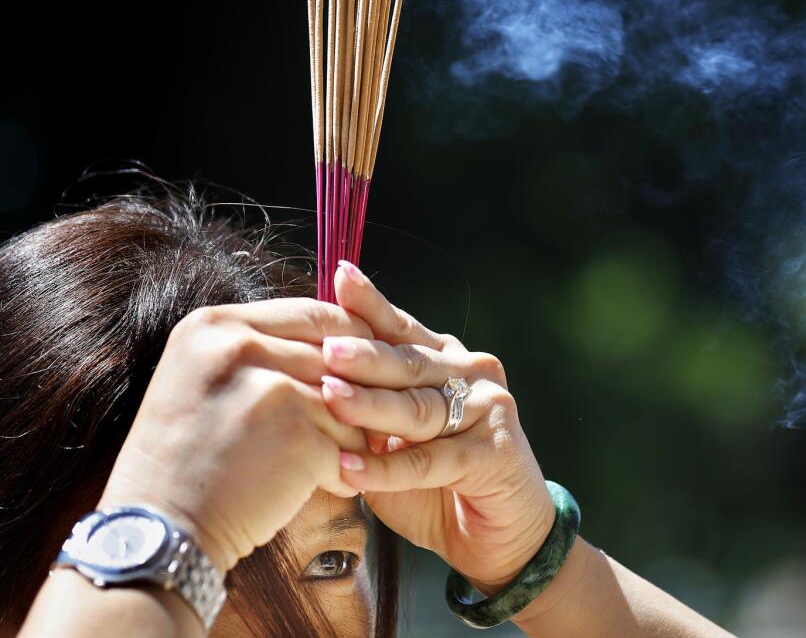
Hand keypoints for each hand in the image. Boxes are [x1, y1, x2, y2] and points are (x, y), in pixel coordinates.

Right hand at [98, 298, 373, 573]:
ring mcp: (270, 389)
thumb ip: (260, 347)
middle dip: (359, 390)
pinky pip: (349, 443)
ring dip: (352, 435)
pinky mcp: (295, 435)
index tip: (365, 364)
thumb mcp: (203, 376)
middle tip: (368, 416)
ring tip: (337, 457)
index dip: (350, 338)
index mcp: (215, 325)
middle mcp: (240, 347)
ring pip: (350, 400)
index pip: (312, 312)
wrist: (159, 529)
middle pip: (338, 354)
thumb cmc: (185, 460)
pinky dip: (345, 468)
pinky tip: (331, 482)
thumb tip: (337, 337)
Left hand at [320, 261, 556, 594]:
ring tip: (330, 399)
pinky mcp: (496, 453)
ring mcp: (490, 410)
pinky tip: (350, 469)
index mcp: (445, 360)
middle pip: (409, 362)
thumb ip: (365, 412)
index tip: (338, 276)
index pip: (401, 328)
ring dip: (372, 405)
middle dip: (364, 355)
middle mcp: (472, 374)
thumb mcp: (393, 440)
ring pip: (420, 407)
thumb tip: (302, 379)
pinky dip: (388, 469)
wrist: (497, 536)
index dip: (370, 305)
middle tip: (326, 349)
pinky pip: (432, 460)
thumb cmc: (435, 485)